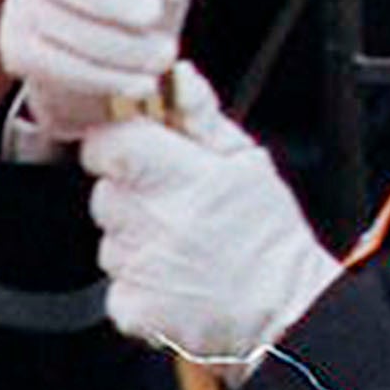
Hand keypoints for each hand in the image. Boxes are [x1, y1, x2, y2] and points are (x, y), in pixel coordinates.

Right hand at [0, 0, 195, 136]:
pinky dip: (101, 75)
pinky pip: (52, 63)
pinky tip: (139, 82)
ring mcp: (21, 1)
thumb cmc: (146, 2)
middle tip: (154, 14)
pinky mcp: (16, 49)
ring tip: (161, 56)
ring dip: (117, 44)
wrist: (127, 67)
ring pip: (57, 21)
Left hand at [83, 100, 325, 367]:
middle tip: (174, 205)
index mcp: (179, 178)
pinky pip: (115, 284)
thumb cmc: (270, 237)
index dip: (117, 143)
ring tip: (181, 246)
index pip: (108, 143)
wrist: (285, 313)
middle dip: (130, 194)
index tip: (137, 151)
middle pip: (105, 192)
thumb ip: (202, 117)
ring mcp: (138, 269)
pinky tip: (174, 280)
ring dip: (134, 239)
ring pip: (109, 240)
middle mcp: (152, 222)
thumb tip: (176, 76)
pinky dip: (137, 284)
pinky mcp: (132, 309)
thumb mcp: (248, 163)